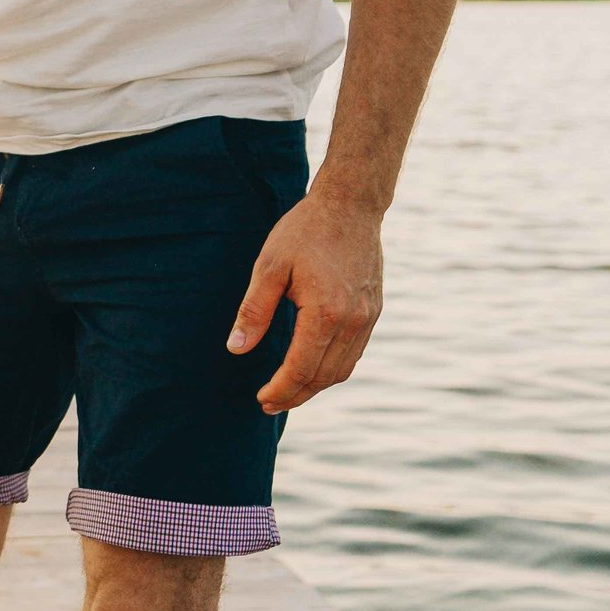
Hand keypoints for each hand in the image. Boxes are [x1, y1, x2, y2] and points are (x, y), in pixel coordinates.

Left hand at [229, 192, 385, 414]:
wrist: (350, 206)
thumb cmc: (304, 232)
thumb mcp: (269, 266)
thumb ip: (253, 311)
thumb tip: (236, 349)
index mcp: (325, 313)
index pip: (301, 368)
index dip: (279, 389)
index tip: (260, 399)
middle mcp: (353, 322)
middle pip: (324, 377)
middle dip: (295, 395)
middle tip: (268, 404)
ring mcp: (367, 318)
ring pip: (342, 369)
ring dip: (315, 386)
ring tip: (288, 392)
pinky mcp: (373, 311)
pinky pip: (354, 353)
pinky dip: (332, 369)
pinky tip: (311, 368)